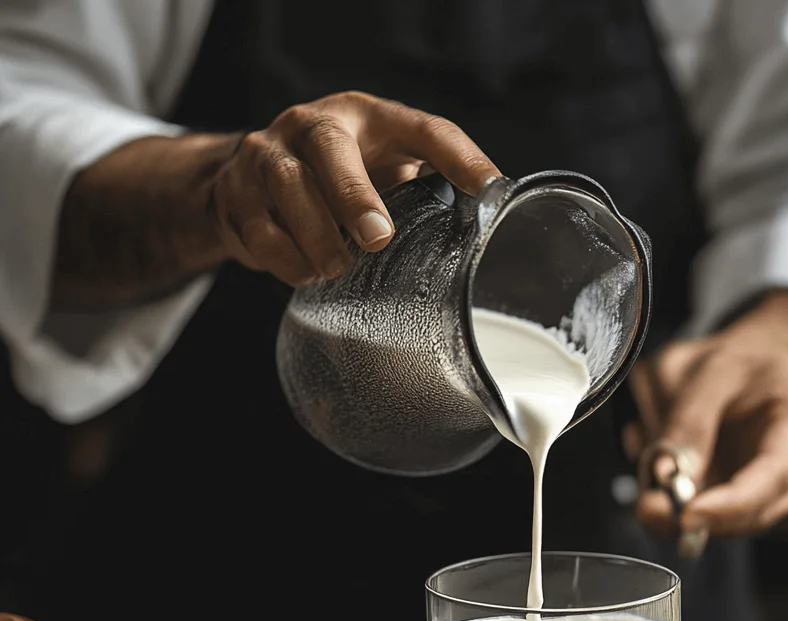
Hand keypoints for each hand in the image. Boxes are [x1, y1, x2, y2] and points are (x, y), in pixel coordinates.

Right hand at [208, 91, 499, 285]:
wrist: (249, 179)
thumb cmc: (338, 179)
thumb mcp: (382, 171)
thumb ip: (425, 187)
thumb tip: (485, 223)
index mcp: (366, 118)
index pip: (423, 129)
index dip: (459, 157)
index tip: (488, 190)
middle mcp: (311, 125)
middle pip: (330, 147)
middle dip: (353, 195)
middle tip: (377, 238)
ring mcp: (267, 155)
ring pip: (287, 189)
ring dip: (317, 237)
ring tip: (336, 267)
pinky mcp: (235, 194)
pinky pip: (259, 232)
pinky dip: (287, 260)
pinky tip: (306, 273)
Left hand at [627, 290, 787, 536]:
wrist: (747, 364)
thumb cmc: (740, 362)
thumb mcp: (712, 369)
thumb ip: (690, 419)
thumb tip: (666, 473)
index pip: (774, 477)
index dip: (731, 504)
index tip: (688, 513)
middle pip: (752, 513)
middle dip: (697, 518)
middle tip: (647, 509)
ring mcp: (762, 489)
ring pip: (722, 522)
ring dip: (675, 512)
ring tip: (644, 475)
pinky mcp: (731, 498)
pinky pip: (697, 510)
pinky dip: (666, 496)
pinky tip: (647, 456)